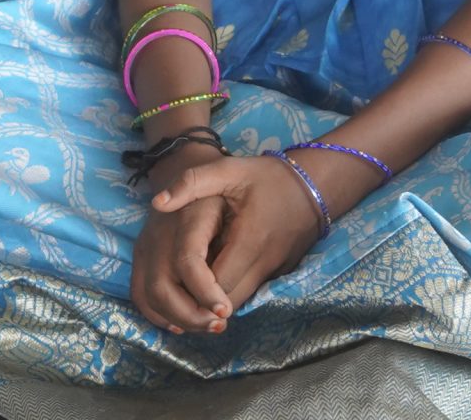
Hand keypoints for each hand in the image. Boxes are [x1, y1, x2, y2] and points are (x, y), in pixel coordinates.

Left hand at [141, 149, 323, 325]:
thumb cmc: (266, 176)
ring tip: (195, 278)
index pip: (216, 284)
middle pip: (228, 301)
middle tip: (179, 283)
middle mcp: (264, 265)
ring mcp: (275, 273)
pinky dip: (234, 288)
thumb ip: (191, 184)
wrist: (313, 183)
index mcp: (249, 241)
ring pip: (241, 300)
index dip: (194, 287)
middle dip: (203, 299)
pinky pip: (252, 290)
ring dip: (218, 296)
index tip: (175, 275)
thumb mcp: (228, 170)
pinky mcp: (280, 274)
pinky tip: (218, 271)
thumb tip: (157, 203)